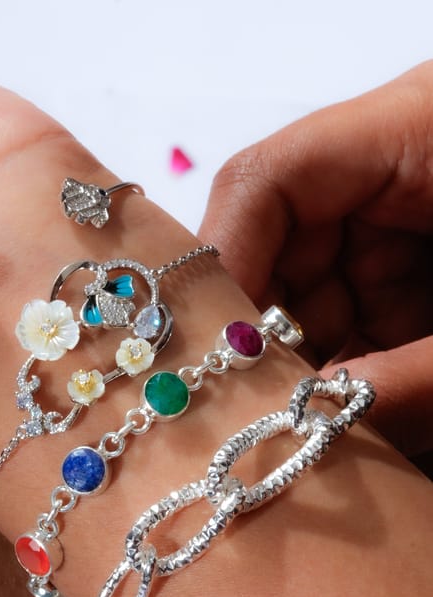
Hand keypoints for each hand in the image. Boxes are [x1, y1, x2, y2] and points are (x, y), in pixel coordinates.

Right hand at [199, 63, 432, 456]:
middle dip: (279, 342)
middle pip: (281, 248)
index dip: (225, 267)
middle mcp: (396, 169)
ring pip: (319, 297)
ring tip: (344, 429)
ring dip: (328, 370)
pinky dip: (368, 372)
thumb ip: (421, 379)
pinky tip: (386, 413)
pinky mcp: (421, 265)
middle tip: (285, 424)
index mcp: (420, 128)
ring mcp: (406, 220)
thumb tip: (311, 431)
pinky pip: (364, 318)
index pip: (269, 180)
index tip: (220, 363)